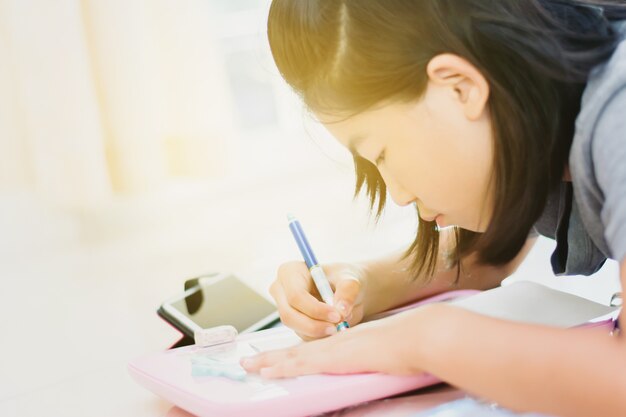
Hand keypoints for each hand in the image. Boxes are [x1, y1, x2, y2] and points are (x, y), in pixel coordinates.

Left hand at [240, 313, 421, 378]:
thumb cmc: (407, 343)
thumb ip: (371, 354)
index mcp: (345, 341)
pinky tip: (267, 372)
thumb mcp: (384, 349)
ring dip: (269, 361)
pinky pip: (303, 362)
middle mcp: (335, 343)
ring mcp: (335, 349)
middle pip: (297, 351)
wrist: (416, 335)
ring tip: (248, 366)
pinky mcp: (336, 357)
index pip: (312, 349)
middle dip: (271, 357)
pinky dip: (283, 367)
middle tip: (249, 362)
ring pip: (293, 355)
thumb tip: (370, 359)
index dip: (291, 355)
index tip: (275, 359)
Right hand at [270, 261, 366, 339]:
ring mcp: (285, 308)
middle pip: (289, 315)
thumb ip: (347, 291)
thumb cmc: (343, 278)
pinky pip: (304, 335)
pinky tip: (333, 326)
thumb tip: (341, 311)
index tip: (337, 315)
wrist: (347, 291)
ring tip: (340, 325)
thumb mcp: (350, 278)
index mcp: (290, 272)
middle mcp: (281, 290)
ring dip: (320, 332)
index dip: (315, 309)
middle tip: (337, 327)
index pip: (296, 296)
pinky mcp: (293, 323)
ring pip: (296, 328)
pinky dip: (320, 335)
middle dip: (314, 325)